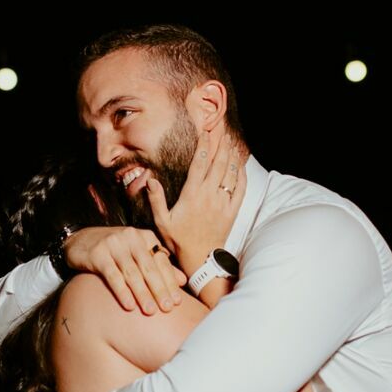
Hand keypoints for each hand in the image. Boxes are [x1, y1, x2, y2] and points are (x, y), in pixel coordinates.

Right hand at [63, 225, 186, 314]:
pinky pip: (113, 276)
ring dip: (142, 294)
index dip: (170, 282)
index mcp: (144, 237)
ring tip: (150, 311)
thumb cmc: (113, 250)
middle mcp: (131, 238)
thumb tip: (182, 281)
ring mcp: (113, 244)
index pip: (161, 261)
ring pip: (132, 273)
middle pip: (149, 267)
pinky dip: (122, 292)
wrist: (79, 240)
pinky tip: (129, 306)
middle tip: (167, 309)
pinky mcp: (98, 254)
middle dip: (159, 290)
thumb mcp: (137, 253)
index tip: (177, 302)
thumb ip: (158, 265)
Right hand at [143, 127, 242, 272]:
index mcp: (192, 195)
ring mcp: (223, 203)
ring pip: (230, 174)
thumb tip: (151, 180)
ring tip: (232, 142)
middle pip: (218, 164)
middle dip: (221, 145)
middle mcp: (209, 196)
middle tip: (223, 131)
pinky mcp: (232, 211)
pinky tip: (240, 165)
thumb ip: (155, 199)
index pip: (199, 164)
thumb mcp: (161, 221)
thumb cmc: (178, 241)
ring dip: (232, 156)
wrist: (200, 260)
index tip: (205, 132)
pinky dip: (241, 175)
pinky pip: (240, 189)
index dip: (203, 146)